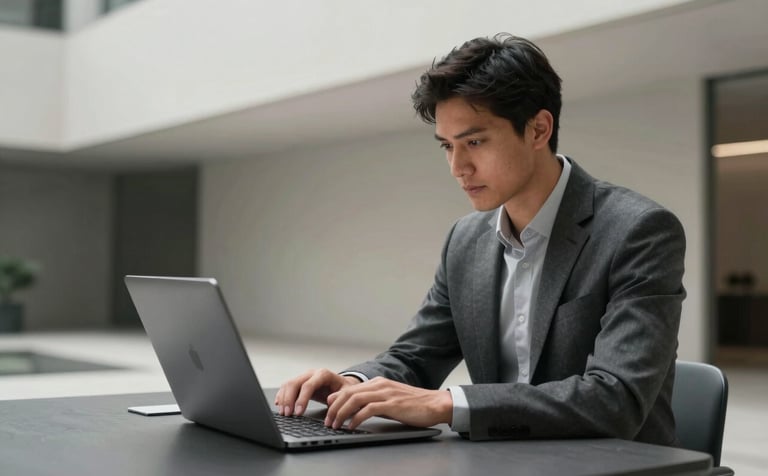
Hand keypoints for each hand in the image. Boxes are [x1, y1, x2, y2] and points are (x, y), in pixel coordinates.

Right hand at [275, 368, 359, 416]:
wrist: (342, 384)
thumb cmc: (344, 389)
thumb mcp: (346, 393)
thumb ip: (339, 397)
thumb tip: (330, 401)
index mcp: (323, 374)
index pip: (308, 385)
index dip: (301, 399)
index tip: (298, 412)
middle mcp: (311, 373)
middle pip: (294, 383)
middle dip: (289, 400)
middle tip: (288, 414)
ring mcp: (304, 376)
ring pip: (288, 384)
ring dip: (283, 399)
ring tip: (284, 413)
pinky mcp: (299, 382)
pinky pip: (287, 387)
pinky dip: (281, 395)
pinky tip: (279, 404)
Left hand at [324, 377, 452, 429]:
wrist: (435, 404)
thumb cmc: (415, 405)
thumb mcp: (391, 400)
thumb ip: (375, 402)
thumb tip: (358, 411)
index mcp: (379, 383)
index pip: (350, 388)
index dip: (336, 399)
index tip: (328, 410)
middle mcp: (380, 385)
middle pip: (349, 393)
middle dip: (334, 408)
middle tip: (328, 421)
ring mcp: (386, 394)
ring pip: (355, 400)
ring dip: (341, 413)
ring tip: (335, 424)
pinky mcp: (392, 404)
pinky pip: (368, 410)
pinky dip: (356, 418)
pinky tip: (352, 426)